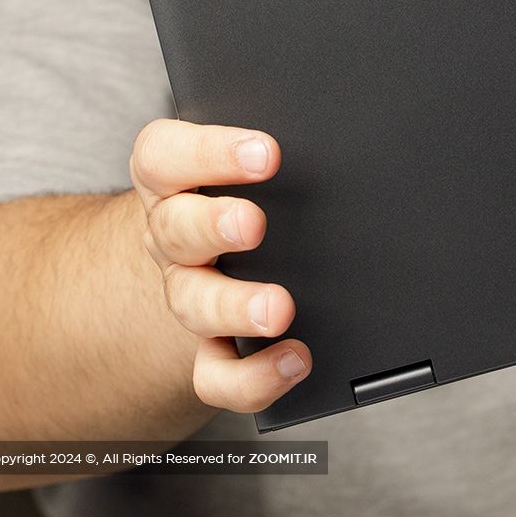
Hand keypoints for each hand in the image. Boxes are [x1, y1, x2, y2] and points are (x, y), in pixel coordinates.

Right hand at [129, 119, 312, 411]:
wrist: (210, 259)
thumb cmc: (242, 193)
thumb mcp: (247, 161)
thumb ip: (278, 147)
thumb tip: (350, 141)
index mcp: (175, 179)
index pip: (165, 156)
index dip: (208, 152)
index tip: (267, 152)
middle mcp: (174, 236)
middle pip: (174, 228)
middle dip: (213, 225)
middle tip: (254, 224)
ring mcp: (189, 295)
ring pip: (192, 304)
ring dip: (233, 306)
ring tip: (278, 309)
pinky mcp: (209, 351)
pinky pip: (217, 375)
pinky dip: (254, 375)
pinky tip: (296, 360)